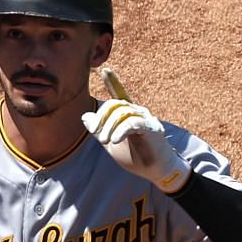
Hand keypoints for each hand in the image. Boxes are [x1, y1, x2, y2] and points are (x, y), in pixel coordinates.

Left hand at [82, 68, 190, 192]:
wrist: (155, 171)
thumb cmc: (136, 157)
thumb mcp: (111, 144)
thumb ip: (99, 130)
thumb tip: (85, 117)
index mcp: (128, 115)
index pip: (119, 95)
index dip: (113, 82)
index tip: (105, 70)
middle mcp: (137, 112)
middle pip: (115, 105)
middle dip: (101, 117)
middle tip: (95, 132)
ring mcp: (146, 119)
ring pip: (122, 113)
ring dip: (109, 127)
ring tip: (104, 141)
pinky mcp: (152, 128)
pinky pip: (133, 123)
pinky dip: (121, 130)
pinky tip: (114, 140)